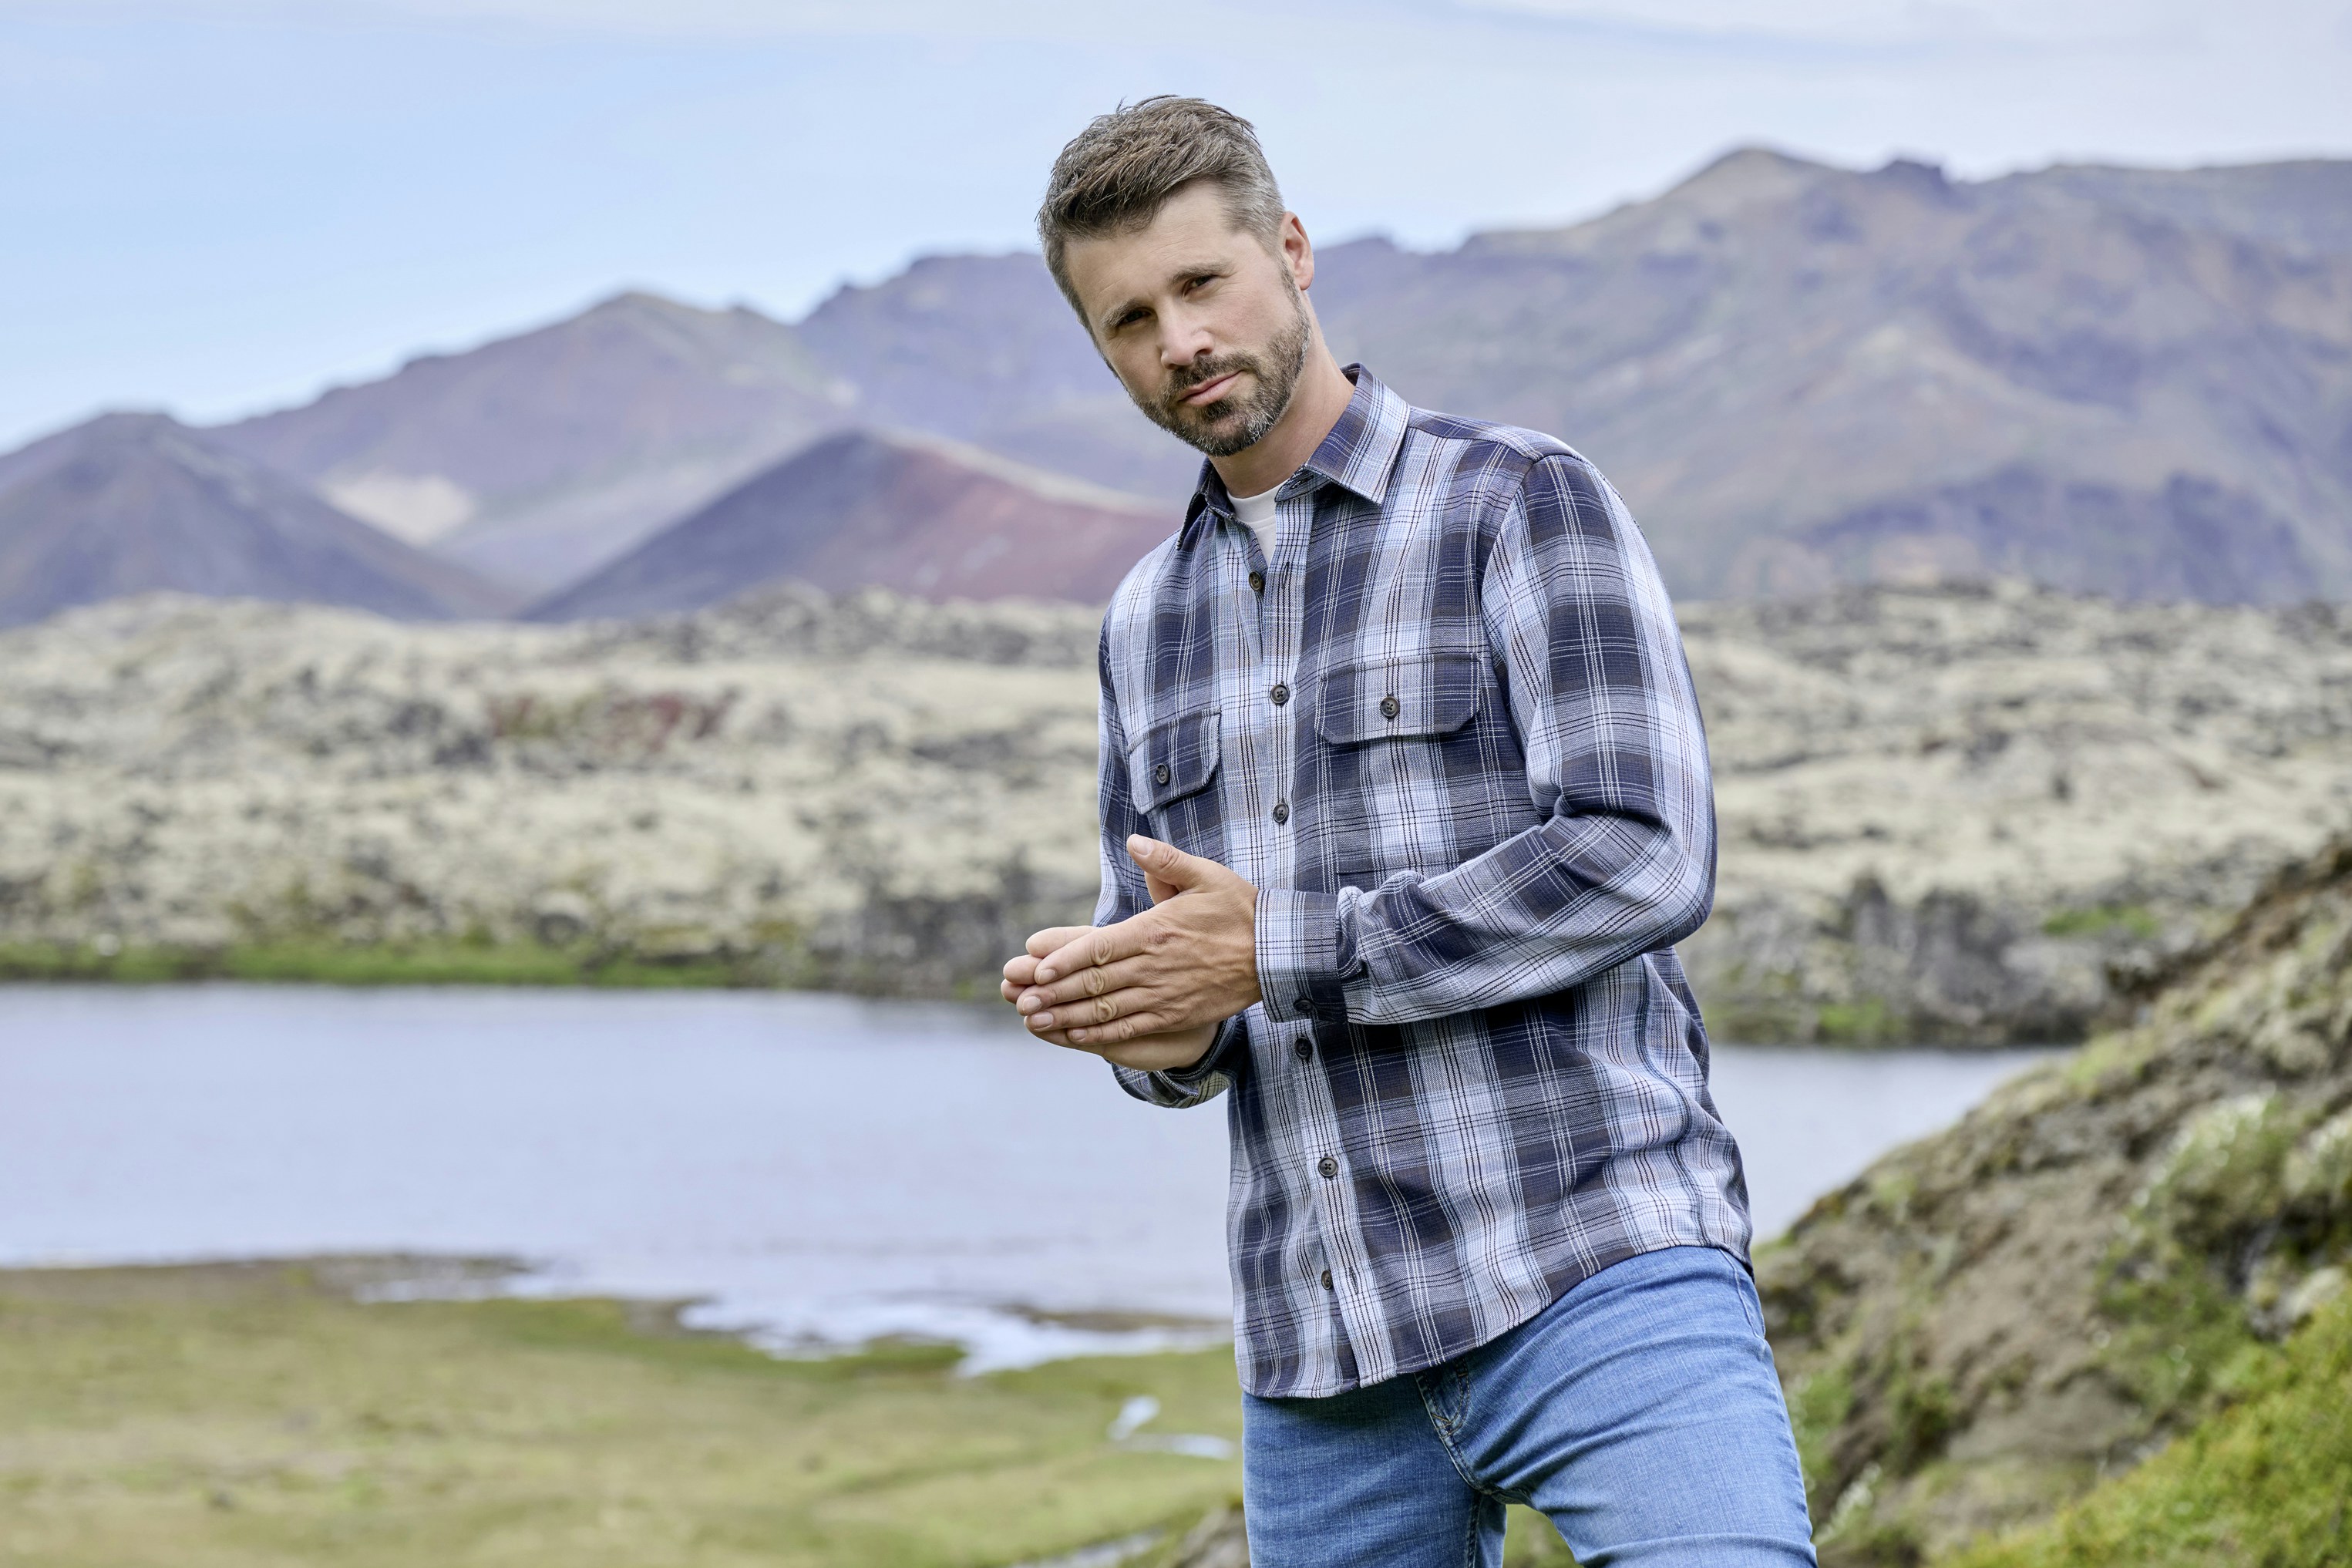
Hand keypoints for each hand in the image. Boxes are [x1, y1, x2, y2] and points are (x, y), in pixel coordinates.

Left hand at [1006, 836, 1261, 1059]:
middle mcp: (1153, 967)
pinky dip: (1099, 1035)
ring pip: (1106, 1010)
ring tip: (1035, 1021)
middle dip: (1054, 994)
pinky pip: (1130, 1028)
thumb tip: (1133, 842)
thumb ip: (1166, 861)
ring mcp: (1163, 995)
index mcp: (1155, 931)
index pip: (1099, 947)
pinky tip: (1075, 1037)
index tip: (1036, 969)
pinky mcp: (1174, 1015)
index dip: (1064, 960)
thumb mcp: (1206, 875)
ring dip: (1067, 1017)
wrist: (1276, 954)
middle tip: (1020, 1000)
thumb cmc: (1239, 910)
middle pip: (1094, 982)